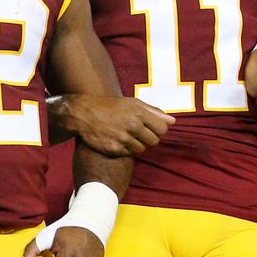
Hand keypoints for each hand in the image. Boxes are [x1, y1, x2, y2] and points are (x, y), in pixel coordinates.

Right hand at [49, 93, 171, 155]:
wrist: (83, 114)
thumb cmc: (110, 106)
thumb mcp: (132, 103)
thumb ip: (153, 112)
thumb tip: (172, 121)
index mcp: (139, 113)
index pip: (163, 129)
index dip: (158, 129)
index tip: (151, 127)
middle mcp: (132, 126)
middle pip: (154, 141)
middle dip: (148, 137)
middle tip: (137, 131)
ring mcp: (123, 139)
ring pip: (141, 149)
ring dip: (136, 143)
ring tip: (126, 134)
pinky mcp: (114, 149)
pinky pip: (128, 153)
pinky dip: (125, 148)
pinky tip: (117, 139)